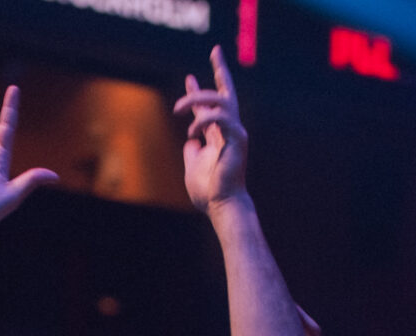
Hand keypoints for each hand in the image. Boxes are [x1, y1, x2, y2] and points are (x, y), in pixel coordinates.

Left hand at [173, 46, 248, 213]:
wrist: (221, 205)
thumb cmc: (209, 191)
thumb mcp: (192, 167)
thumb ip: (192, 152)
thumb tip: (191, 142)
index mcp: (219, 135)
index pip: (209, 106)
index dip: (197, 91)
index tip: (189, 77)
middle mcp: (229, 130)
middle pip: (226, 92)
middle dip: (221, 70)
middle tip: (215, 50)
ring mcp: (235, 133)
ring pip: (221, 100)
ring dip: (197, 98)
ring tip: (178, 109)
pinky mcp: (237, 139)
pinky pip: (221, 117)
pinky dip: (203, 120)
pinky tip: (191, 133)